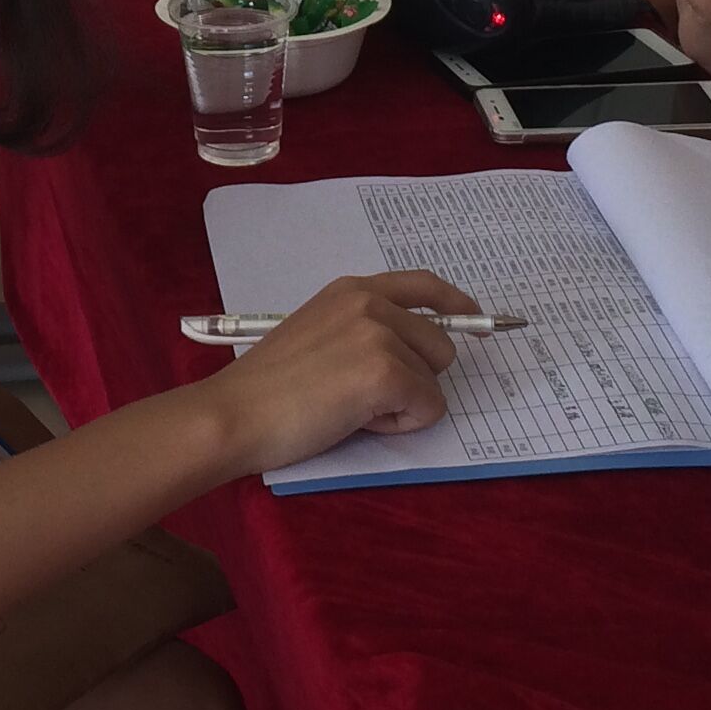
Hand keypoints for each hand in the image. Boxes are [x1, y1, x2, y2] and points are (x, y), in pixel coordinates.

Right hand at [196, 271, 472, 473]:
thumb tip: (411, 355)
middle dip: (416, 378)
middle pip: (441, 343)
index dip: (456, 304)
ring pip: (434, 381)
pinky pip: (427, 408)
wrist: (236, 414)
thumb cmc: (268, 388)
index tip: (474, 319)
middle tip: (363, 396)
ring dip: (403, 404)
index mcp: (352, 289)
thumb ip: (364, 331)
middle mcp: (370, 302)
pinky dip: (399, 425)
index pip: (423, 284)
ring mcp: (380, 334)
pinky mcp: (385, 372)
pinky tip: (355, 420)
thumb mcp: (319, 334)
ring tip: (351, 408)